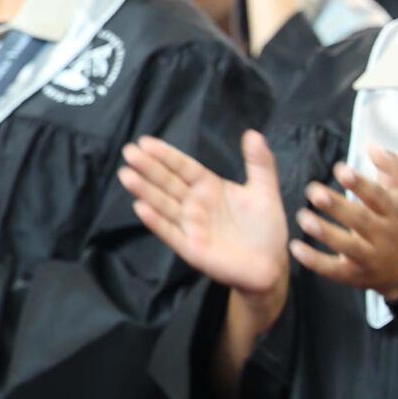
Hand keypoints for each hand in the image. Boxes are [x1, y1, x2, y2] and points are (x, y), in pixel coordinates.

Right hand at [118, 131, 287, 299]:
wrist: (271, 265)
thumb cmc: (266, 228)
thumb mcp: (265, 190)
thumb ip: (259, 163)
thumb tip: (253, 133)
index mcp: (209, 187)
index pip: (183, 167)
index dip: (165, 155)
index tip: (145, 142)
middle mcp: (195, 204)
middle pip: (167, 183)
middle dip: (148, 168)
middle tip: (128, 152)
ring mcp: (190, 226)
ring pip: (163, 204)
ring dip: (145, 190)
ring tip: (127, 175)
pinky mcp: (190, 248)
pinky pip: (170, 233)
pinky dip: (156, 221)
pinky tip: (141, 208)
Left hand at [290, 148, 397, 298]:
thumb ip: (389, 168)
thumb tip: (372, 144)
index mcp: (393, 212)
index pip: (377, 196)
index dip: (360, 184)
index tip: (340, 169)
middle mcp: (383, 234)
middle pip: (361, 220)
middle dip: (337, 206)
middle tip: (313, 190)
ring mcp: (369, 257)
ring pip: (348, 246)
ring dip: (325, 232)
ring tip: (303, 217)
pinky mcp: (355, 275)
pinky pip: (333, 269)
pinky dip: (314, 260)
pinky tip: (295, 247)